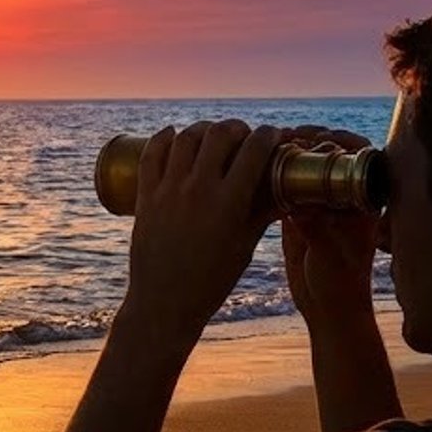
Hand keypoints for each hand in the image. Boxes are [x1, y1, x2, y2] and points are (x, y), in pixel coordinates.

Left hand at [122, 119, 283, 337]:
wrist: (164, 303)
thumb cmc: (211, 281)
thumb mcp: (244, 246)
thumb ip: (263, 214)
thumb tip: (286, 192)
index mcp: (228, 202)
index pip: (253, 150)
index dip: (268, 135)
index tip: (273, 134)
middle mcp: (197, 190)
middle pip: (219, 135)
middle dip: (236, 128)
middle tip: (242, 134)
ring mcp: (168, 191)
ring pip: (185, 138)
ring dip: (203, 129)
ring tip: (212, 134)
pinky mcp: (145, 197)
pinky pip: (152, 155)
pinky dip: (163, 138)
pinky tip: (173, 133)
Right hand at [279, 126, 380, 330]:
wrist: (328, 310)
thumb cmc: (341, 285)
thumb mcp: (329, 256)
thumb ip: (316, 229)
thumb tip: (296, 204)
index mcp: (363, 202)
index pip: (359, 157)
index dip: (341, 141)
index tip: (317, 139)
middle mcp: (343, 198)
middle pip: (329, 156)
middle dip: (309, 141)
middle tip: (287, 137)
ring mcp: (320, 206)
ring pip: (306, 169)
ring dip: (289, 155)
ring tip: (268, 148)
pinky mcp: (298, 216)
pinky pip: (286, 189)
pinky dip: (273, 176)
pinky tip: (256, 169)